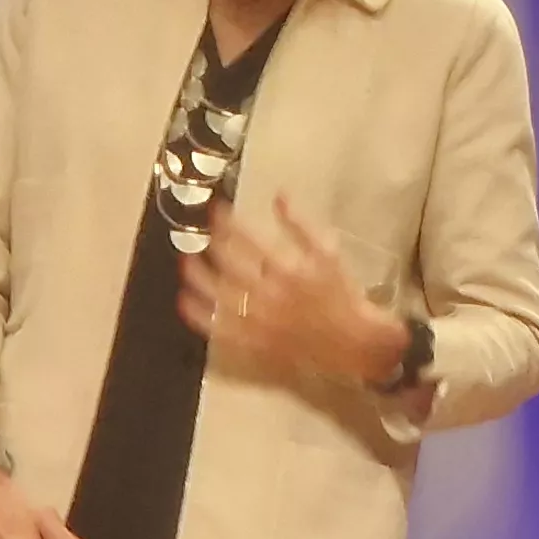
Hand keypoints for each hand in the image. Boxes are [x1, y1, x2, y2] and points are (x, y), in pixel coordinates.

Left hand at [182, 192, 396, 386]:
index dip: (228, 221)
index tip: (217, 209)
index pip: (247, 238)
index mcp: (288, 269)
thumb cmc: (341, 295)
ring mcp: (258, 321)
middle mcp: (269, 294)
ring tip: (187, 261)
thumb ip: (302, 224)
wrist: (352, 343)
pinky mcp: (253, 342)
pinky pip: (218, 328)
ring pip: (217, 295)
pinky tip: (185, 301)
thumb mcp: (329, 253)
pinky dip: (199, 314)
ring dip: (198, 276)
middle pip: (228, 264)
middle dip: (212, 244)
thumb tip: (279, 195)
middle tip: (202, 232)